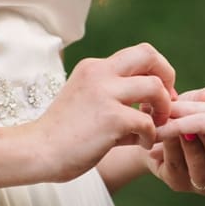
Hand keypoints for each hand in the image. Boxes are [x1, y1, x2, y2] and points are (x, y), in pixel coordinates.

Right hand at [31, 43, 175, 182]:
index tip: (158, 94)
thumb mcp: (89, 104)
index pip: (138, 54)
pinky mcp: (111, 117)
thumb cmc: (63, 136)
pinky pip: (147, 122)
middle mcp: (99, 73)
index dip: (157, 71)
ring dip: (163, 108)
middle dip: (167, 77)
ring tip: (154, 126)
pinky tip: (139, 144)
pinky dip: (150, 135)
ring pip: (155, 87)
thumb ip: (118, 102)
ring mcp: (105, 93)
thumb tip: (152, 113)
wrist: (36, 152)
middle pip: (149, 55)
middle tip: (166, 102)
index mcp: (94, 68)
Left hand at [146, 87, 204, 194]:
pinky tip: (166, 135)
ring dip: (192, 148)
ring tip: (184, 131)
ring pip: (202, 172)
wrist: (160, 126)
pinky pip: (177, 169)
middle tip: (201, 125)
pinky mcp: (179, 183)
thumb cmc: (190, 111)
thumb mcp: (201, 101)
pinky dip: (171, 149)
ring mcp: (204, 184)